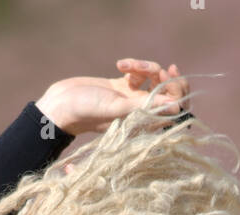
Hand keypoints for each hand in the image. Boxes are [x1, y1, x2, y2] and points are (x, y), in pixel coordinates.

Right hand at [37, 59, 188, 136]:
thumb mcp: (117, 108)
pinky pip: (140, 72)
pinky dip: (133, 65)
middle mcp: (141, 113)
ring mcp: (133, 99)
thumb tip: (175, 107)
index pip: (173, 111)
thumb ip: (145, 107)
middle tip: (161, 70)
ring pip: (154, 79)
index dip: (176, 93)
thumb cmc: (87, 111)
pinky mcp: (124, 87)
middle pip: (169, 94)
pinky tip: (120, 65)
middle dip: (166, 79)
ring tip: (126, 66)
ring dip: (145, 67)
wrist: (63, 104)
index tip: (167, 77)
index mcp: (144, 124)